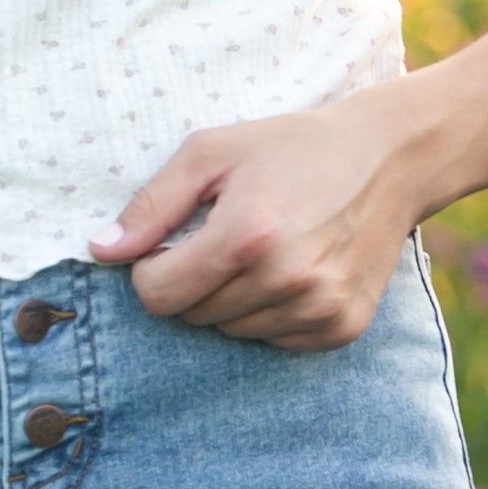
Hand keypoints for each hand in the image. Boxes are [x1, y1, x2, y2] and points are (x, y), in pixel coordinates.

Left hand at [86, 83, 426, 352]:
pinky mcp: (342, 328)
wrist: (387, 157)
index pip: (158, 295)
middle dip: (193, 280)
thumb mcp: (212, 151)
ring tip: (261, 246)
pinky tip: (290, 268)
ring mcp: (318, 310)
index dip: (151, 269)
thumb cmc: (289, 146)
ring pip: (232, 333)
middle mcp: (285, 281)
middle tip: (224, 234)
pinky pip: (274, 342)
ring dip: (231, 298)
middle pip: (194, 317)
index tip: (171, 242)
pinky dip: (269, 312)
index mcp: (246, 235)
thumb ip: (151, 204)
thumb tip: (100, 250)